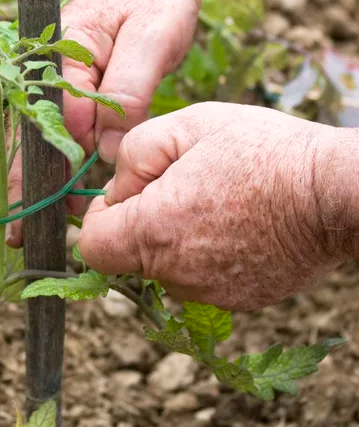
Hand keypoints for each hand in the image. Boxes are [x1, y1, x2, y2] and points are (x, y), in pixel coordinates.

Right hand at [5, 0, 205, 246]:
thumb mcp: (152, 39)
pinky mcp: (71, 85)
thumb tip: (105, 148)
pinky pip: (58, 128)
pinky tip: (54, 192)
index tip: (59, 208)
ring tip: (30, 227)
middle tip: (18, 236)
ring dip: (38, 178)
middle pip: (32, 133)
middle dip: (28, 184)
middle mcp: (48, 67)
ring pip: (41, 135)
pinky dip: (56, 160)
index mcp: (60, 51)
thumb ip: (128, 89)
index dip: (61, 163)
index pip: (56, 118)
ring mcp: (57, 77)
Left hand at [78, 103, 349, 310]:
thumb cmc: (262, 152)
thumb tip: (115, 186)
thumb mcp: (185, 125)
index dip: (100, 217)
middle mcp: (176, 275)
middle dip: (143, 221)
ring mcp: (210, 294)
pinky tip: (240, 222)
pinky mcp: (241, 302)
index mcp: (153, 233)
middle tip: (185, 184)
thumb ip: (132, 154)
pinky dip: (210, 254)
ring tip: (219, 199)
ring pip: (167, 268)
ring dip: (177, 239)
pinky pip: (203, 278)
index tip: (129, 192)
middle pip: (131, 257)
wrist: (335, 192)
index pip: (92, 247)